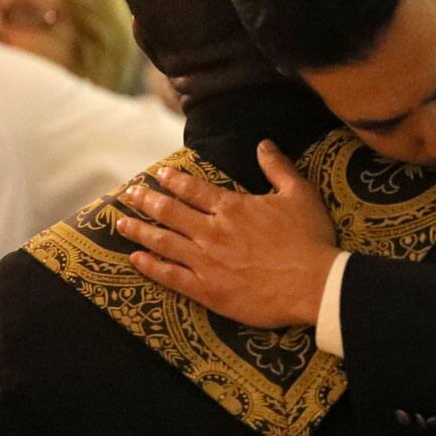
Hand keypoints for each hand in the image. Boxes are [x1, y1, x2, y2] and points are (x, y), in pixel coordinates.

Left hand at [116, 139, 338, 327]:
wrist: (314, 284)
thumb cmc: (310, 239)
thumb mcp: (300, 194)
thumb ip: (278, 167)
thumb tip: (263, 144)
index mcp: (232, 208)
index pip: (194, 189)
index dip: (173, 180)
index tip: (158, 174)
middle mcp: (212, 232)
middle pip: (170, 212)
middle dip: (146, 200)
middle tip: (130, 193)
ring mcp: (207, 262)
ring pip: (163, 242)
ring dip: (140, 230)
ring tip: (120, 222)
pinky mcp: (208, 290)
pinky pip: (171, 276)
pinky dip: (151, 266)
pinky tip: (136, 259)